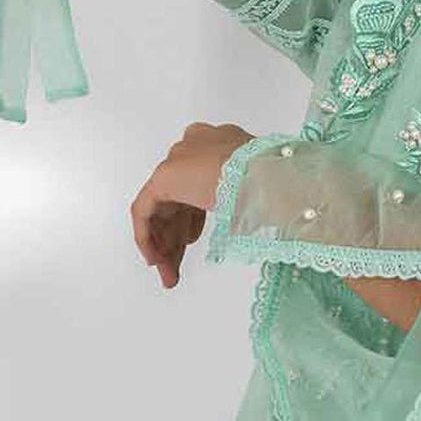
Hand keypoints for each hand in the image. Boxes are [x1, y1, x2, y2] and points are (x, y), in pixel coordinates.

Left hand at [130, 121, 254, 288]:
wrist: (266, 174)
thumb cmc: (275, 182)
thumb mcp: (258, 191)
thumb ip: (242, 199)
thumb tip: (248, 217)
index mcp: (218, 144)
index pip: (197, 185)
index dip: (193, 219)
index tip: (193, 241)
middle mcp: (193, 148)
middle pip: (178, 201)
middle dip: (178, 238)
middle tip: (177, 269)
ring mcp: (177, 160)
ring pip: (163, 210)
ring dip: (166, 245)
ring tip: (171, 276)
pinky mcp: (163, 176)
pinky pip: (145, 210)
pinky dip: (147, 237)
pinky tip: (156, 260)